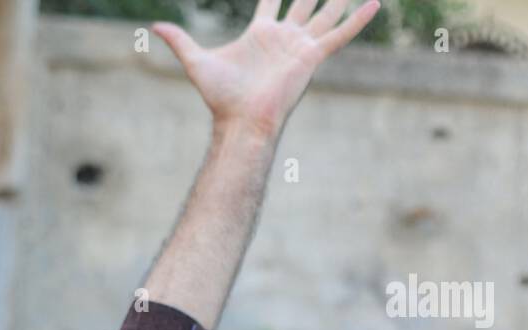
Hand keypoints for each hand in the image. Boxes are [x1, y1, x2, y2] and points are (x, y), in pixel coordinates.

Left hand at [154, 0, 379, 139]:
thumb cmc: (220, 96)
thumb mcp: (196, 61)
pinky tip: (375, 2)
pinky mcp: (312, 57)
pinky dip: (358, 20)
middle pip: (303, 1)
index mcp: (260, 34)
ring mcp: (300, 45)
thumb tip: (153, 26)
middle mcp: (284, 37)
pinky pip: (340, 35)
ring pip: (325, 12)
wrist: (240, 120)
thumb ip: (179, 41)